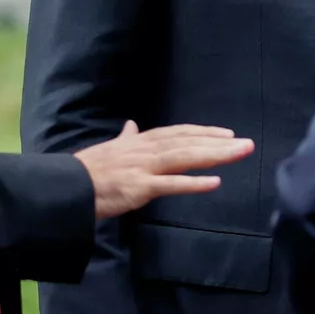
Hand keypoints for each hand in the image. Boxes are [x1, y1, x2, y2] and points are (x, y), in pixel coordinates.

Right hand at [74, 121, 253, 219]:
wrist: (67, 187)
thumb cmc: (88, 170)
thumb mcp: (110, 148)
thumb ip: (126, 138)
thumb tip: (130, 125)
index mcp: (141, 141)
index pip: (179, 132)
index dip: (205, 132)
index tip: (228, 134)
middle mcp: (146, 150)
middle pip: (189, 142)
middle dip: (220, 142)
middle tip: (247, 144)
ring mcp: (143, 168)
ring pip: (185, 157)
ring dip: (215, 155)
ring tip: (240, 154)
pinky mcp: (139, 188)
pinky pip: (171, 185)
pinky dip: (193, 183)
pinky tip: (214, 182)